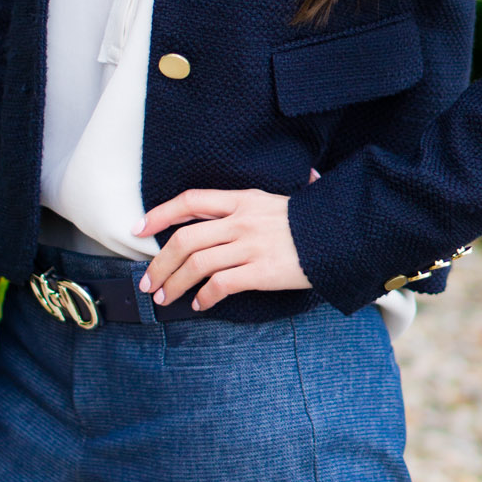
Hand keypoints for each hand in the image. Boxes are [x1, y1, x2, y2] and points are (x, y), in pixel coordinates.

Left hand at [134, 187, 312, 309]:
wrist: (342, 236)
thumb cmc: (314, 221)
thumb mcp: (286, 197)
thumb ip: (267, 198)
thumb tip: (295, 177)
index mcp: (242, 199)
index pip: (190, 201)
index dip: (160, 214)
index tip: (139, 229)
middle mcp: (240, 220)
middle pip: (184, 239)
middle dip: (159, 263)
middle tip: (148, 281)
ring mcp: (249, 246)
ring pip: (196, 265)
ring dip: (174, 284)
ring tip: (165, 298)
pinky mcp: (259, 272)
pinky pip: (220, 285)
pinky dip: (204, 297)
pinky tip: (200, 304)